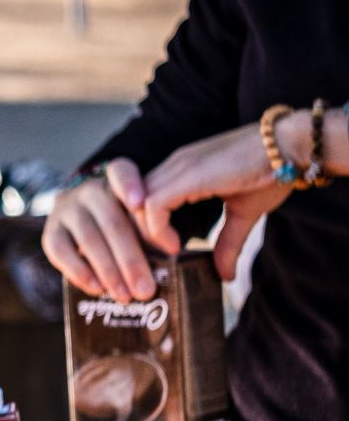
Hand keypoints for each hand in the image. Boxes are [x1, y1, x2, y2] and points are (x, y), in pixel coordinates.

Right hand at [40, 159, 155, 299]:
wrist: (86, 219)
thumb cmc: (124, 222)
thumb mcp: (140, 218)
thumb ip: (154, 229)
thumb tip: (171, 249)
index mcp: (116, 180)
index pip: (120, 172)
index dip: (129, 186)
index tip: (140, 203)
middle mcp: (89, 190)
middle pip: (111, 222)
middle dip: (130, 259)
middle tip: (145, 289)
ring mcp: (66, 209)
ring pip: (88, 239)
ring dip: (109, 271)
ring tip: (125, 295)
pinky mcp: (50, 230)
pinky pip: (60, 251)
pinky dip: (79, 272)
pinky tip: (96, 288)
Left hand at [138, 122, 292, 280]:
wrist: (291, 144)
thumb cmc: (271, 172)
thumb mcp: (243, 214)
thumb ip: (228, 243)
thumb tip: (225, 276)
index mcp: (180, 171)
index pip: (139, 198)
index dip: (140, 226)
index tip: (157, 250)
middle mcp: (173, 167)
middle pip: (129, 202)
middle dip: (134, 234)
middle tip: (152, 259)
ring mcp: (178, 169)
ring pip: (136, 204)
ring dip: (143, 235)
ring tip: (164, 254)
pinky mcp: (189, 176)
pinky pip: (154, 205)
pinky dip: (156, 228)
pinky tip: (174, 245)